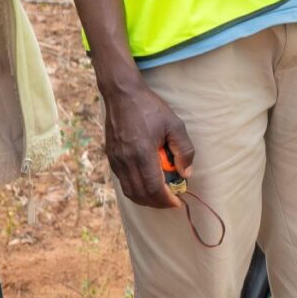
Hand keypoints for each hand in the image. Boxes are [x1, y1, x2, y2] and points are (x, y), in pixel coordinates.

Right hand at [102, 77, 194, 210]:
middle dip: (157, 203)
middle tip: (171, 201)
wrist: (122, 94)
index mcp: (142, 152)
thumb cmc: (150, 108)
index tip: (178, 202)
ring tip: (161, 195)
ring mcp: (115, 159)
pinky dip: (135, 188)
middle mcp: (125, 160)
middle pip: (140, 194)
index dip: (166, 200)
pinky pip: (122, 181)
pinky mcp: (111, 157)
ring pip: (129, 191)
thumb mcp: (175, 125)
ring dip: (145, 198)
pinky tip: (147, 183)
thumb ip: (184, 150)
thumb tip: (186, 173)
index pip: (153, 187)